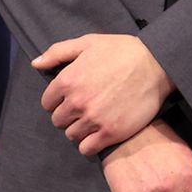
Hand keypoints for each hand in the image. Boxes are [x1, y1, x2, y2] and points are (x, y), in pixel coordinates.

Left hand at [32, 33, 172, 155]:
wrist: (155, 64)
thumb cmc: (121, 50)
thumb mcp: (87, 43)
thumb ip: (58, 53)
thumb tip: (35, 64)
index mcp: (67, 80)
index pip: (47, 103)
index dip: (57, 101)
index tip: (70, 98)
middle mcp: (76, 102)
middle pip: (58, 120)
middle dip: (67, 115)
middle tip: (83, 109)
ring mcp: (93, 119)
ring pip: (71, 135)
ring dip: (78, 130)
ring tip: (92, 121)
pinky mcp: (110, 133)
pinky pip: (86, 149)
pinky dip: (89, 144)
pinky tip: (98, 134)